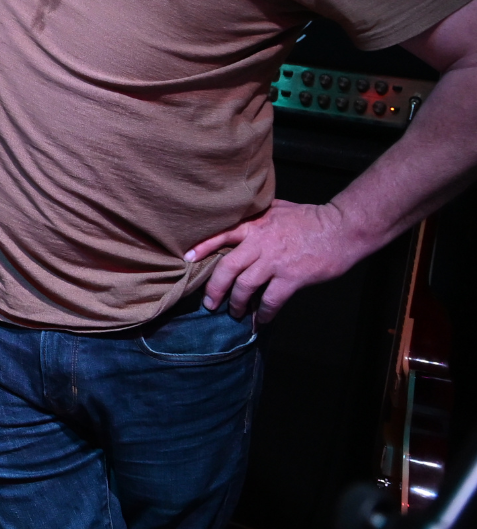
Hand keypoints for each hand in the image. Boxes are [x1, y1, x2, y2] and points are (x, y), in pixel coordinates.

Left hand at [186, 199, 363, 322]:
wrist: (343, 228)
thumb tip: (244, 216)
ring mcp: (275, 261)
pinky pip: (271, 300)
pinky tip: (262, 320)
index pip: (221, 235)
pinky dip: (264, 313)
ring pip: (245, 287)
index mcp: (255, 225)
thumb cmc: (311, 217)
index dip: (202, 247)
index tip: (186, 258)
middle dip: (215, 289)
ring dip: (237, 304)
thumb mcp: (278, 209)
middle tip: (210, 303)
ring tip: (235, 313)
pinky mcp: (292, 277)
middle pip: (227, 268)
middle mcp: (259, 243)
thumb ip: (259, 215)